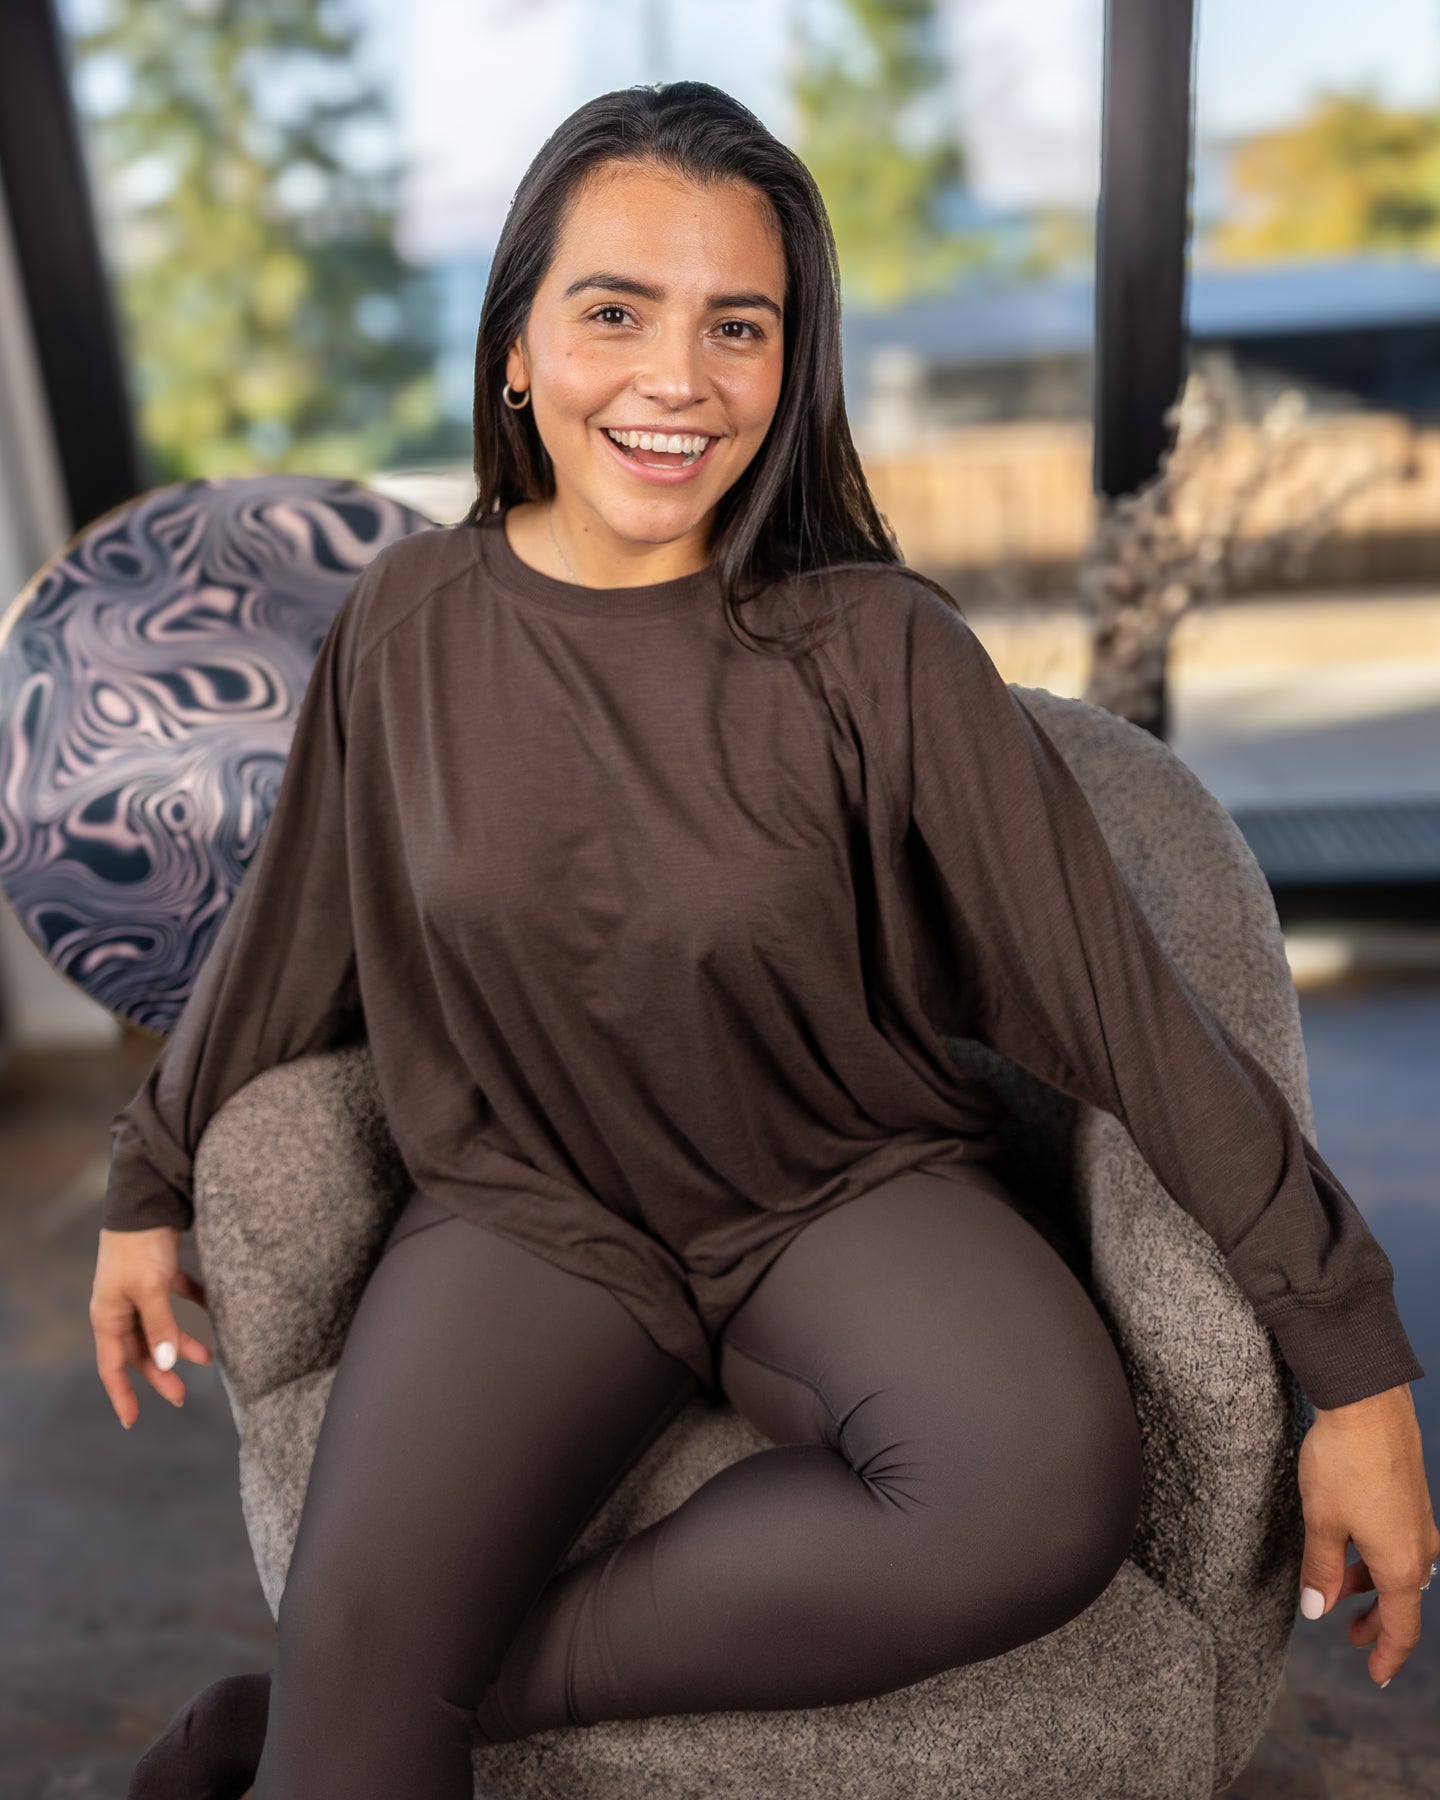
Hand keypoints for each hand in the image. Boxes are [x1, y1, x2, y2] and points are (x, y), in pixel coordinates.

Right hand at [91, 1225, 212, 1428]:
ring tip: (208, 1357)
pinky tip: (213, 1312)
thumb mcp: (150, 1290)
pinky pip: (177, 1299)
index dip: (122, 1394)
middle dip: (161, 1372)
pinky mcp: (158, 1271)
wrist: (148, 1198)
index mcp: (108, 1316)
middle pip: (139, 1350)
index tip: (133, 1421)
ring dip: (181, 1343)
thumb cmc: (139, 1246)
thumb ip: (161, 1327)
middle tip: (182, 1395)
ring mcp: (139, 1289)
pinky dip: (194, 1307)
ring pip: (160, 1327)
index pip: (112, 1366)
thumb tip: (168, 1364)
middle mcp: (121, 1306)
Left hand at [1296, 1383, 1439, 1686]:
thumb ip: (1320, 1570)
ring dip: (1371, 1586)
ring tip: (1338, 1589)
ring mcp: (1418, 1520)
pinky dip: (1375, 1556)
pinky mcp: (1410, 1496)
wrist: (1368, 1402)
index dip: (1387, 1655)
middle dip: (1377, 1623)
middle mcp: (1419, 1547)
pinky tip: (1348, 1544)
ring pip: (1399, 1569)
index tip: (1372, 1673)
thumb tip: (1316, 1610)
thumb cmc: (1343, 1462)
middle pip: (1403, 1601)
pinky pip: (1398, 1541)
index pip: (1401, 1627)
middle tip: (1350, 1635)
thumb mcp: (1321, 1522)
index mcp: (1401, 1564)